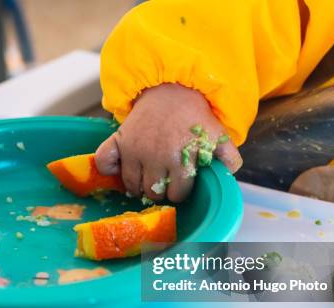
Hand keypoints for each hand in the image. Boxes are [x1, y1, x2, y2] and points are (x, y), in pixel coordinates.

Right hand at [95, 83, 242, 201]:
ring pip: (132, 186)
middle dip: (161, 190)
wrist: (173, 88)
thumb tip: (229, 174)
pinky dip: (108, 168)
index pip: (177, 194)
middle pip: (154, 193)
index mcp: (181, 160)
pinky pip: (105, 162)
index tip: (180, 183)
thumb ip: (228, 157)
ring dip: (139, 185)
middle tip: (164, 180)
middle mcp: (155, 157)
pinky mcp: (119, 139)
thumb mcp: (217, 134)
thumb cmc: (195, 115)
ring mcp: (134, 149)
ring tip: (147, 176)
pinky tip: (120, 169)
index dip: (180, 191)